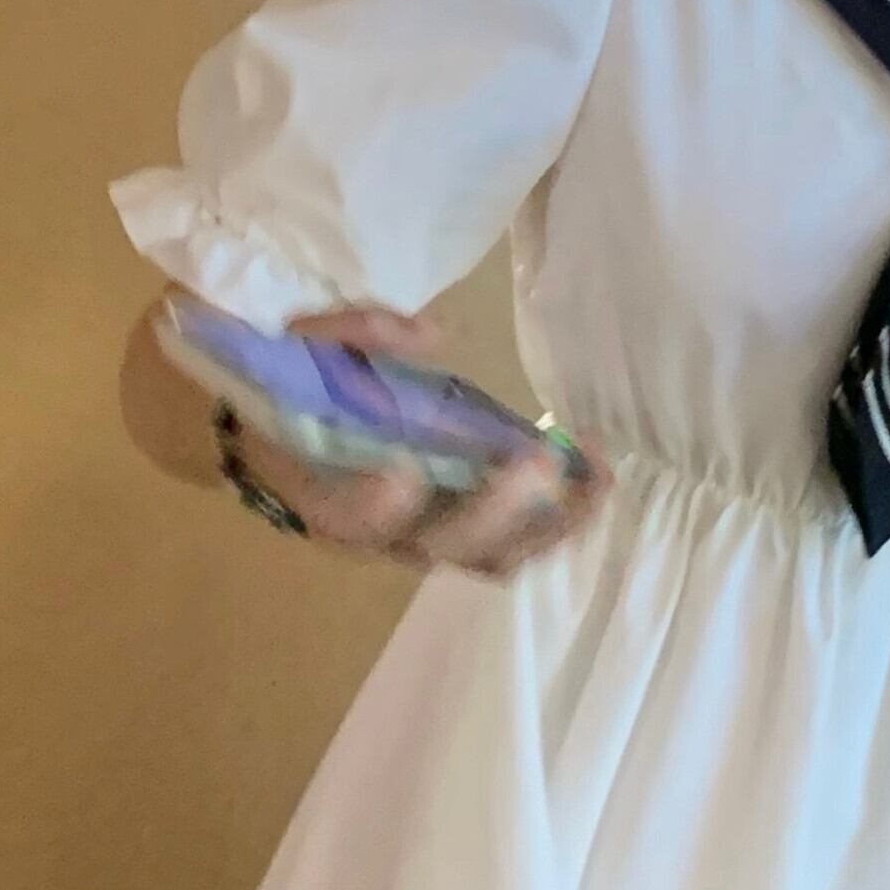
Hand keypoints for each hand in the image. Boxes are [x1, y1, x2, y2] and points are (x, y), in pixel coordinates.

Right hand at [242, 305, 608, 578]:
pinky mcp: (472, 531)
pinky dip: (564, 516)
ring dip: (552, 523)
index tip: (403, 471)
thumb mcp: (301, 347)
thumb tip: (429, 332)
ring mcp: (434, 538)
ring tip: (597, 472)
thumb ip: (350, 334)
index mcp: (325, 497)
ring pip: (497, 556)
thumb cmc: (294, 393)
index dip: (374, 507)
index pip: (346, 521)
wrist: (291, 439)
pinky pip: (523, 543)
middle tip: (539, 460)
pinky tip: (597, 471)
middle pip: (446, 545)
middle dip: (498, 508)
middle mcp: (384, 536)